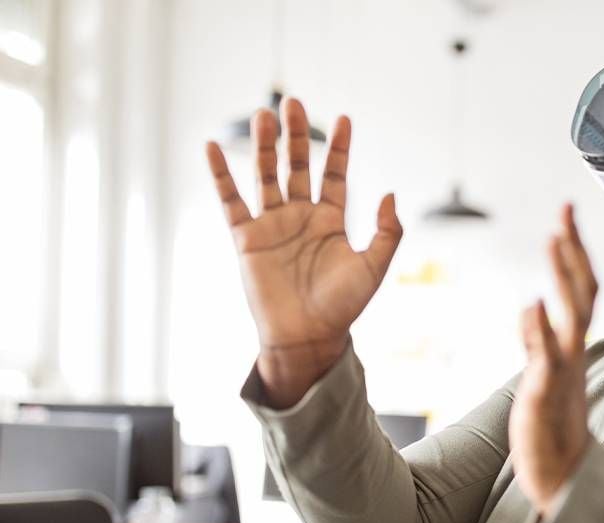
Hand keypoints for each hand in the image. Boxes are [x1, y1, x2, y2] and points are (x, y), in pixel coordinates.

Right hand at [204, 98, 402, 407]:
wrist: (308, 338)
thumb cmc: (343, 307)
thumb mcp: (375, 267)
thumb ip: (388, 231)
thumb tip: (389, 193)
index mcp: (331, 222)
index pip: (335, 175)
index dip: (340, 148)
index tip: (346, 119)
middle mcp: (300, 218)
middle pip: (297, 166)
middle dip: (297, 136)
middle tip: (295, 104)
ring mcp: (272, 225)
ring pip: (266, 176)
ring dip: (265, 146)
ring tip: (265, 113)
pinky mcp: (246, 238)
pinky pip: (231, 201)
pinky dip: (221, 175)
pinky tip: (213, 147)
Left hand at [509, 204, 598, 515]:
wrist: (564, 478)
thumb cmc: (553, 430)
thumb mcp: (544, 377)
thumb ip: (539, 342)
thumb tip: (533, 309)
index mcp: (572, 348)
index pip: (581, 291)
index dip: (575, 254)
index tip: (565, 218)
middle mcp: (573, 354)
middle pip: (583, 293)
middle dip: (573, 251)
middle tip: (565, 212)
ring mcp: (563, 372)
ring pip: (571, 317)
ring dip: (563, 277)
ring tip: (555, 240)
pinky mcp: (547, 395)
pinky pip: (547, 358)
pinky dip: (541, 330)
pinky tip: (534, 303)